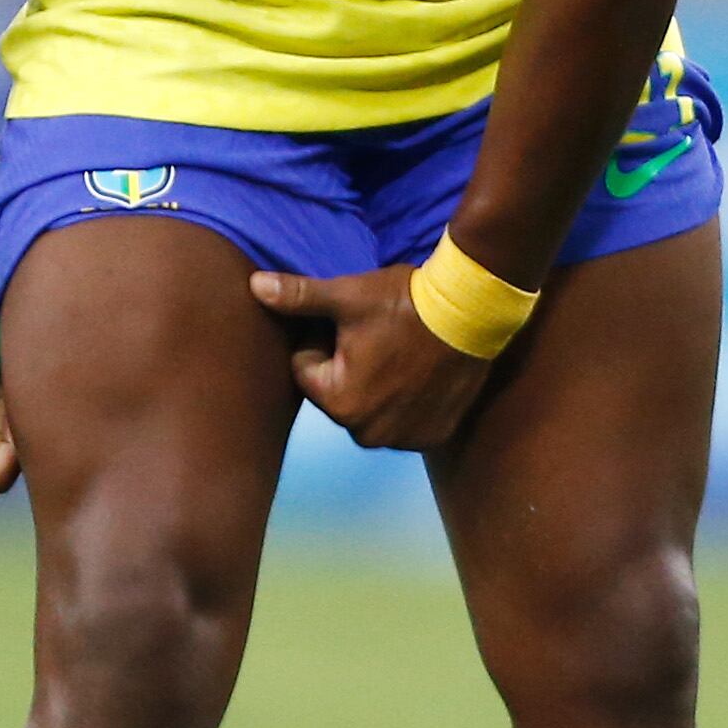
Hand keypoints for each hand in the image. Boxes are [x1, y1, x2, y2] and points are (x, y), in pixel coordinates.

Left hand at [250, 265, 494, 453]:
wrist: (473, 311)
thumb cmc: (405, 302)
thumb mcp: (346, 296)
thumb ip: (297, 298)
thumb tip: (254, 287)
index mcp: (338, 402)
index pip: (306, 368)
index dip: (322, 339)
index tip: (352, 322)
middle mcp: (367, 434)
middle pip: (336, 392)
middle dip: (347, 366)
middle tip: (377, 335)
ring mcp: (403, 440)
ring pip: (369, 407)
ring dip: (375, 385)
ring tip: (400, 350)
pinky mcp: (432, 437)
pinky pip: (402, 421)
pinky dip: (406, 402)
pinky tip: (420, 372)